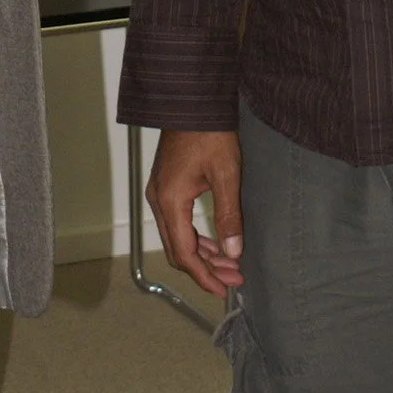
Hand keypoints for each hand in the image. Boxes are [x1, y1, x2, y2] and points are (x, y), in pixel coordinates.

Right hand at [146, 129, 243, 297]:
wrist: (192, 103)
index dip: (204, 275)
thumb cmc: (210, 134)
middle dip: (205, 268)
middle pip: (177, 250)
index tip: (224, 289)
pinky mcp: (165, 187)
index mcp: (171, 201)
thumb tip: (234, 252)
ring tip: (229, 263)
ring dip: (202, 254)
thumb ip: (228, 216)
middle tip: (233, 278)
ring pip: (176, 238)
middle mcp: (159, 201)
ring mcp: (159, 194)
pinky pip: (176, 223)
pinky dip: (194, 237)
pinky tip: (214, 242)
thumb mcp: (226, 174)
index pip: (184, 253)